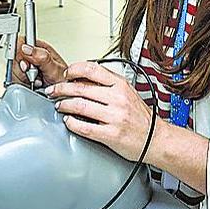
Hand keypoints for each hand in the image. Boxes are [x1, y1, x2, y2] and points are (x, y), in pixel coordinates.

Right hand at [12, 38, 67, 86]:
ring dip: (23, 78)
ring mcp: (25, 66)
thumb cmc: (64, 81)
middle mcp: (32, 55)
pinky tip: (31, 85)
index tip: (27, 66)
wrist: (63, 95)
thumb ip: (42, 57)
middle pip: (14, 57)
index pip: (21, 43)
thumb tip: (26, 48)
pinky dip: (21, 84)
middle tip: (35, 76)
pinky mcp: (21, 75)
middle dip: (23, 70)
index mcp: (40, 48)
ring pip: (12, 69)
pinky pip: (13, 78)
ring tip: (35, 82)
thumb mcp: (55, 69)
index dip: (21, 55)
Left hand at [45, 61, 161, 162]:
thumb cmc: (141, 117)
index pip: (92, 69)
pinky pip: (85, 127)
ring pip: (80, 106)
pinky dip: (72, 123)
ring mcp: (114, 117)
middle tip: (53, 91)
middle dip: (61, 88)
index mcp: (121, 85)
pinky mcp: (111, 135)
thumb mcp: (127, 92)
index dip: (74, 69)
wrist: (156, 139)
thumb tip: (81, 78)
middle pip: (81, 88)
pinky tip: (69, 121)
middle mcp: (118, 99)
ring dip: (64, 105)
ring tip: (59, 105)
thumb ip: (107, 84)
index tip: (65, 74)